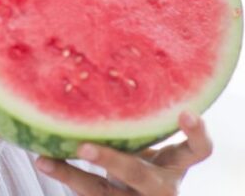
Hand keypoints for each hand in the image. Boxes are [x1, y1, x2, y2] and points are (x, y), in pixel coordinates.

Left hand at [35, 111, 212, 195]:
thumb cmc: (148, 157)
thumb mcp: (153, 142)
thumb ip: (141, 121)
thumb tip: (106, 62)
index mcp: (177, 164)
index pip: (200, 151)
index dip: (196, 134)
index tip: (186, 111)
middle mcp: (162, 187)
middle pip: (139, 175)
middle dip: (111, 162)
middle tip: (85, 147)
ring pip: (103, 192)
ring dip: (73, 175)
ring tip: (44, 160)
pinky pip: (88, 193)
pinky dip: (65, 175)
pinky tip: (44, 160)